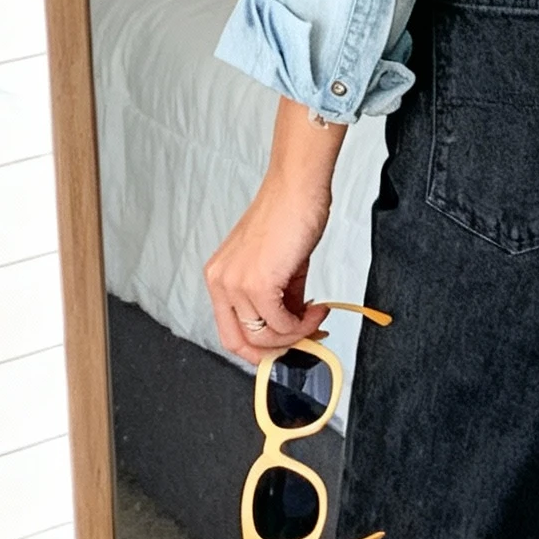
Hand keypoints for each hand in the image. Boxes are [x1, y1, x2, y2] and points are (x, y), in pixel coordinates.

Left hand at [204, 100, 345, 364]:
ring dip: (297, 333)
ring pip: (264, 337)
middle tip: (305, 337)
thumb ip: (280, 300)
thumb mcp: (278, 268)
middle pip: (241, 343)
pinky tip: (319, 308)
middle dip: (277, 349)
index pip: (229, 332)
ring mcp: (235, 284)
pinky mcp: (257, 284)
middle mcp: (220, 282)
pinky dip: (305, 323)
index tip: (285, 346)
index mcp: (219, 277)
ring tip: (317, 315)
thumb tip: (294, 327)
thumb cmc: (289, 217)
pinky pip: (282, 323)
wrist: (298, 189)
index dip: (259, 348)